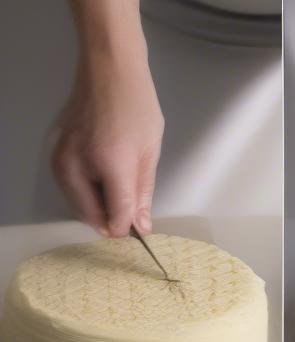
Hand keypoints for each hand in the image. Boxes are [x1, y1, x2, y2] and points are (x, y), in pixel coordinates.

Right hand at [52, 36, 162, 237]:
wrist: (107, 68)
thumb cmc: (136, 107)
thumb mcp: (149, 154)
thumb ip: (142, 194)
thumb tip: (141, 226)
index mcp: (107, 165)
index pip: (115, 218)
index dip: (129, 228)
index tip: (141, 226)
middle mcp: (76, 165)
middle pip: (91, 217)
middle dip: (112, 222)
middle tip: (132, 213)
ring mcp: (60, 158)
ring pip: (78, 205)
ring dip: (98, 210)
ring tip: (119, 194)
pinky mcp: (54, 152)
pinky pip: (70, 188)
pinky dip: (86, 194)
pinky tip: (103, 182)